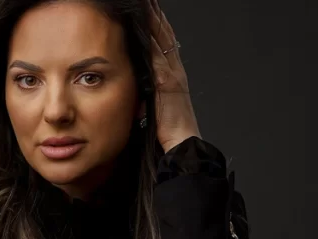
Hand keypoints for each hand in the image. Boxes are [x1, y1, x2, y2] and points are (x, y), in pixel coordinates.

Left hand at [146, 0, 201, 152]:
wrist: (182, 144)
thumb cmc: (168, 132)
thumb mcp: (155, 108)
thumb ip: (147, 94)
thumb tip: (136, 92)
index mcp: (170, 75)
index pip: (162, 42)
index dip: (156, 23)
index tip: (147, 8)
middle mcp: (173, 69)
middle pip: (163, 33)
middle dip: (155, 14)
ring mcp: (172, 73)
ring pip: (162, 38)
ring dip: (154, 18)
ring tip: (147, 2)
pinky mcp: (166, 82)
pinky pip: (158, 54)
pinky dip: (153, 37)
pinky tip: (146, 23)